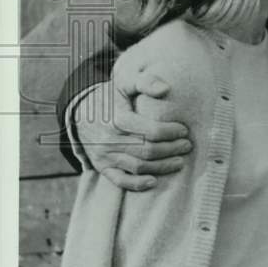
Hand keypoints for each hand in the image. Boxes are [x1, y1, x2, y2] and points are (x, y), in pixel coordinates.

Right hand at [72, 63, 191, 190]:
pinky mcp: (102, 167)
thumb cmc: (110, 97)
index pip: (150, 131)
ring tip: (180, 161)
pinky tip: (154, 181)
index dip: (170, 132)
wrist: (80, 112)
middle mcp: (109, 140)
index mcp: (117, 119)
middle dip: (171, 149)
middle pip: (147, 151)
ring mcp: (105, 156)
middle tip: (187, 146)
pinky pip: (120, 180)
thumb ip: (145, 82)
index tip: (184, 130)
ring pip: (138, 167)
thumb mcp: (124, 82)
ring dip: (162, 166)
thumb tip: (165, 88)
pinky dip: (137, 184)